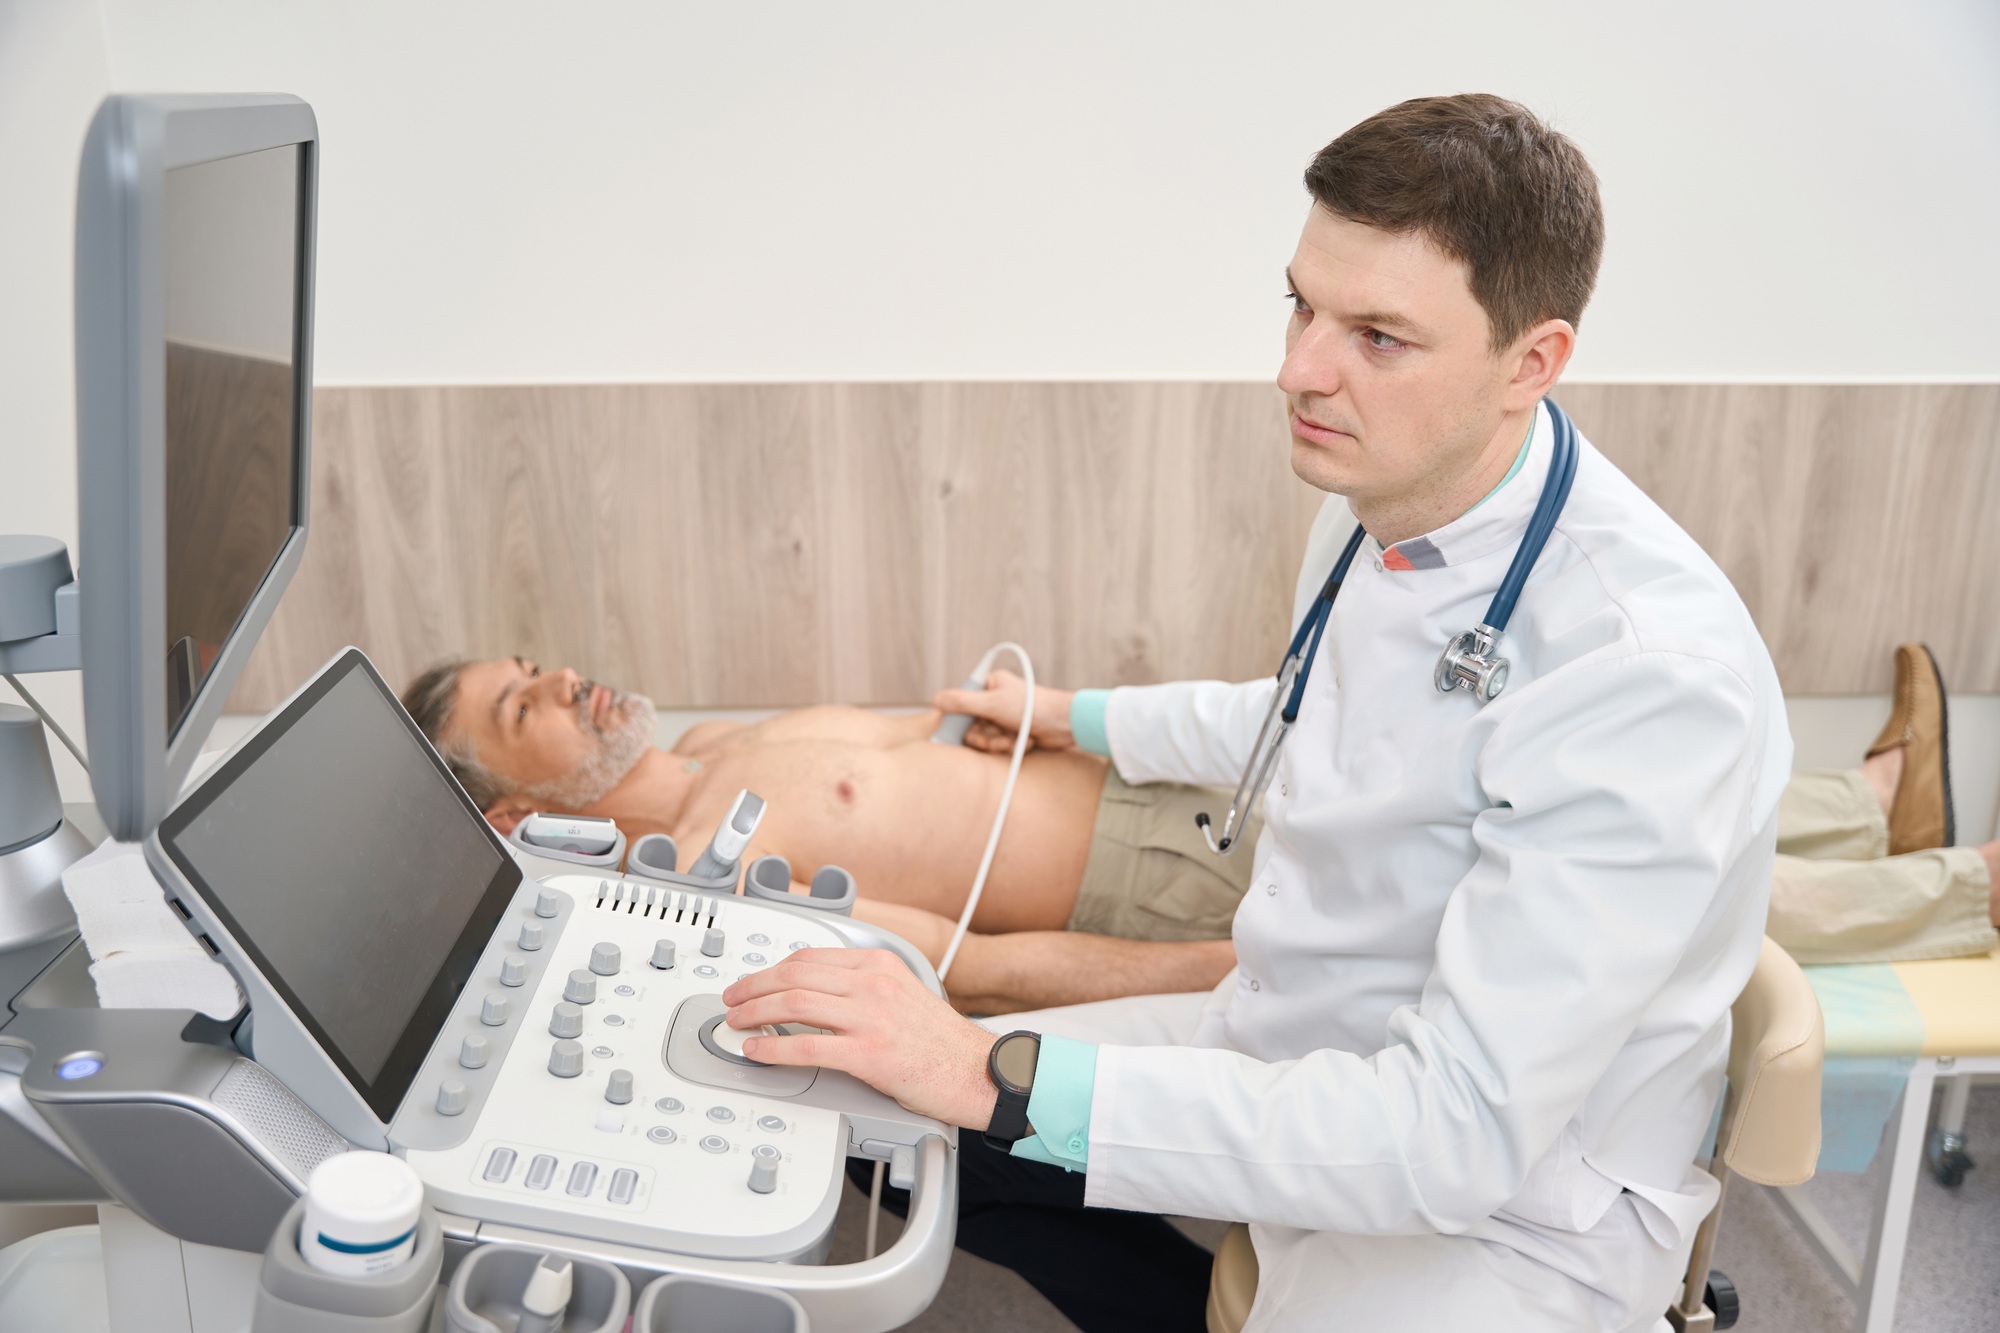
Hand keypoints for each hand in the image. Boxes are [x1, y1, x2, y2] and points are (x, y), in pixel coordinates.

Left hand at [721, 949, 1000, 1129]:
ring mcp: (870, 1018)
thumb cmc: (942, 1042)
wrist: (976, 1071)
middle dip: (752, 987)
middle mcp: (872, 984)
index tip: (753, 982)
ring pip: (793, 1004)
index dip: (771, 970)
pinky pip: (806, 1047)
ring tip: (736, 1024)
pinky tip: (758, 1052)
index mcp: (879, 965)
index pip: (809, 958)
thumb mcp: (903, 993)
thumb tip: (816, 997)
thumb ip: (863, 989)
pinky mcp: (868, 1054)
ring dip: (754, 1013)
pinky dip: (773, 1049)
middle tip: (732, 1000)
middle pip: (793, 976)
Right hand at [932, 668, 1074, 754]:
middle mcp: (995, 700)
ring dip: (997, 743)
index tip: (955, 734)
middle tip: (992, 742)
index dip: (958, 721)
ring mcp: (1004, 717)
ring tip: (1012, 742)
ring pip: (986, 737)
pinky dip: (1009, 746)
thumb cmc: (1033, 707)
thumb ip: (962, 702)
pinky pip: (999, 744)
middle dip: (983, 736)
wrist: (1065, 724)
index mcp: (989, 685)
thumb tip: (935, 700)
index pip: (961, 703)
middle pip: (972, 725)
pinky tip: (1023, 742)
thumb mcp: (993, 703)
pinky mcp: (1014, 733)